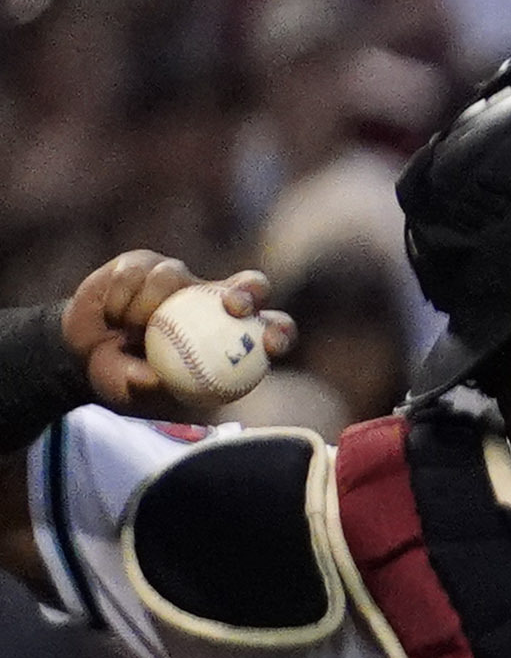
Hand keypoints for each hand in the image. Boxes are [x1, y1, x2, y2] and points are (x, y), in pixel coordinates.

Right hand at [63, 253, 290, 417]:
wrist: (85, 355)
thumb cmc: (125, 380)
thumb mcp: (135, 393)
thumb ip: (147, 389)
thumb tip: (153, 380)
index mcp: (230, 339)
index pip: (272, 330)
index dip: (279, 333)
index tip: (270, 344)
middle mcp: (212, 303)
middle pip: (251, 285)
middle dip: (249, 291)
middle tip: (231, 307)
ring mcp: (180, 280)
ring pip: (176, 273)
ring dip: (149, 301)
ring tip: (130, 327)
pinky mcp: (143, 264)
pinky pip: (137, 271)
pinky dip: (122, 294)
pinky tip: (114, 313)